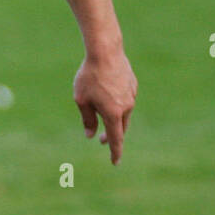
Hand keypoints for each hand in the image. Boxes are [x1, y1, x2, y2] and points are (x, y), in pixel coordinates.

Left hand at [73, 48, 136, 163]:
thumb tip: (91, 135)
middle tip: (101, 141)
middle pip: (120, 128)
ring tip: (100, 112)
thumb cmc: (89, 76)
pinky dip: (117, 103)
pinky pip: (125, 99)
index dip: (115, 152)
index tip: (115, 162)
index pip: (116, 139)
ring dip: (113, 117)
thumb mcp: (81, 100)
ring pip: (124, 113)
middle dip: (111, 136)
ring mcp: (131, 96)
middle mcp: (126, 107)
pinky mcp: (133, 85)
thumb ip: (87, 119)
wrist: (106, 52)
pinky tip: (108, 94)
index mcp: (113, 113)